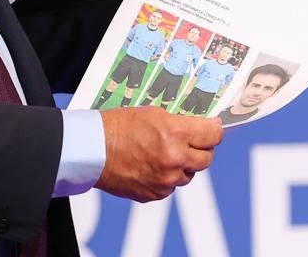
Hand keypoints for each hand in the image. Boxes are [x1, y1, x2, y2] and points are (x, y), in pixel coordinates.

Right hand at [95, 106, 222, 201]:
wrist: (93, 150)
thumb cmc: (118, 126)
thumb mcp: (153, 113)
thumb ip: (180, 122)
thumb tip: (201, 127)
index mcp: (176, 133)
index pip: (213, 135)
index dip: (214, 130)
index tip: (213, 129)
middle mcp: (175, 159)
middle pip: (207, 158)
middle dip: (202, 149)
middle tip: (192, 142)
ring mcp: (166, 179)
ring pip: (189, 174)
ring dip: (183, 165)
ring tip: (165, 154)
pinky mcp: (155, 193)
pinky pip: (172, 186)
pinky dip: (167, 177)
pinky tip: (153, 166)